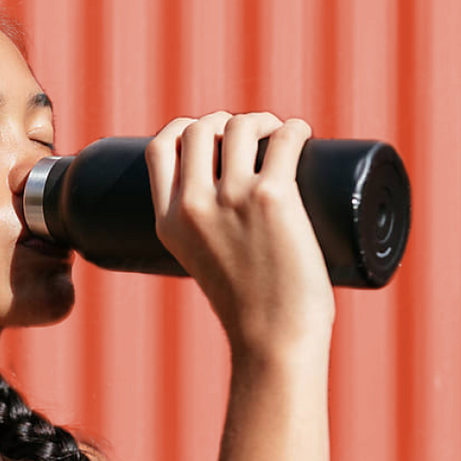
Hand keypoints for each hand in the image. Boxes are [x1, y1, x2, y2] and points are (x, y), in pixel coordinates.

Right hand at [144, 112, 334, 358]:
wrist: (272, 339)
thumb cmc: (247, 308)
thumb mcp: (202, 262)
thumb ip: (205, 231)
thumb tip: (235, 205)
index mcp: (167, 221)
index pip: (159, 149)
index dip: (182, 128)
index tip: (206, 133)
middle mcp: (193, 205)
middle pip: (199, 129)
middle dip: (224, 121)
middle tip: (250, 136)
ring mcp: (232, 199)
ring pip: (239, 127)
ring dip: (260, 120)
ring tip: (277, 134)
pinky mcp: (272, 197)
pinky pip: (283, 139)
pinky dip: (294, 129)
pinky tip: (301, 133)